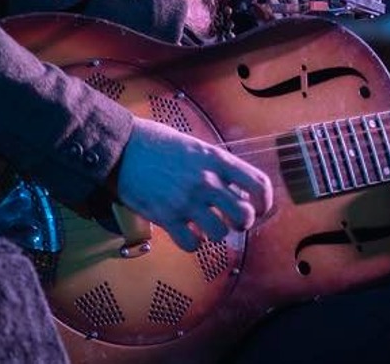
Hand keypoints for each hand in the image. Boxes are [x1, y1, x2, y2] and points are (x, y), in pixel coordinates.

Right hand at [116, 117, 272, 250]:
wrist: (124, 148)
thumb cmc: (161, 144)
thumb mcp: (198, 147)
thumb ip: (218, 167)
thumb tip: (237, 190)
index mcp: (218, 160)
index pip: (259, 184)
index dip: (265, 201)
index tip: (261, 208)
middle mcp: (207, 181)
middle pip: (244, 215)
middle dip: (243, 223)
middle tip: (234, 221)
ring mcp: (187, 201)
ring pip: (220, 234)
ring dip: (217, 233)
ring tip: (208, 226)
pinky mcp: (166, 218)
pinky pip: (192, 245)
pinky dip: (194, 243)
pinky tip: (189, 233)